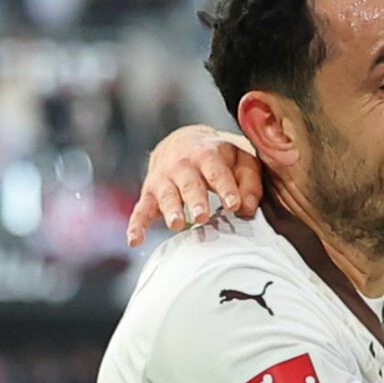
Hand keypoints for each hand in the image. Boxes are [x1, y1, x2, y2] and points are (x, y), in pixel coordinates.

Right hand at [126, 126, 263, 245]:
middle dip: (195, 199)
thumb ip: (249, 181)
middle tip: (202, 216)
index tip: (234, 205)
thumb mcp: (239, 159)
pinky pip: (141, 209)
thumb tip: (247, 208)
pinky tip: (135, 240)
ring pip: (166, 194)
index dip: (226, 187)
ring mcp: (163, 179)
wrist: (181, 142)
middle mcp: (182, 165)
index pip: (217, 171)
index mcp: (207, 154)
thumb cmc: (217, 156)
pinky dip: (136, 225)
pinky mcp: (150, 194)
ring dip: (170, 209)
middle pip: (189, 183)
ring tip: (177, 224)